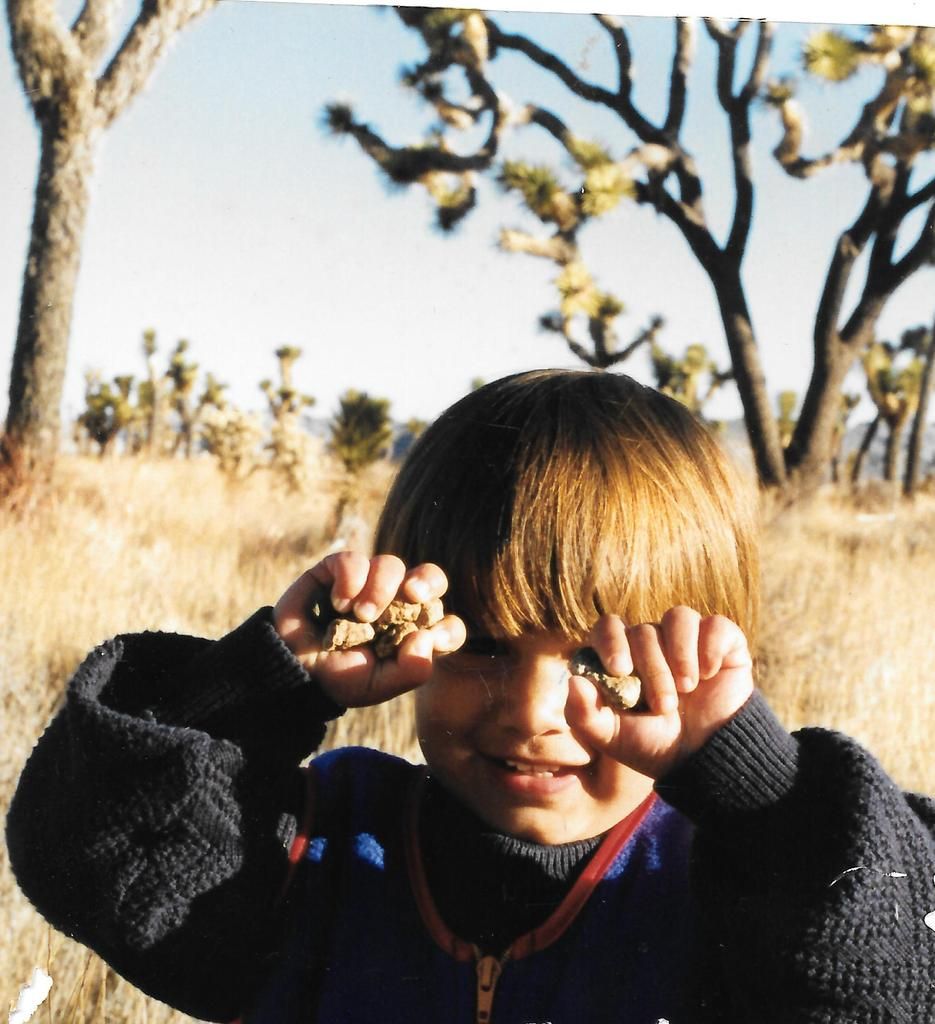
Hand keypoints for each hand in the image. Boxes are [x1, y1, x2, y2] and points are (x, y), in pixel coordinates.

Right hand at [273, 552, 464, 707]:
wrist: (293, 669)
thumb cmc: (338, 678)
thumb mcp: (377, 686)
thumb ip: (409, 670)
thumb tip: (427, 637)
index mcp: (411, 632)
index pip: (446, 623)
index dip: (448, 628)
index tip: (434, 638)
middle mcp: (395, 603)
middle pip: (428, 577)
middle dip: (427, 581)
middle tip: (412, 595)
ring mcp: (367, 583)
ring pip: (390, 564)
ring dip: (378, 588)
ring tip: (359, 614)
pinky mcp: (337, 570)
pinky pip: (353, 559)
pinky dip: (350, 579)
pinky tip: (339, 603)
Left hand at [566, 607, 753, 779]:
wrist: (705, 759)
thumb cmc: (654, 746)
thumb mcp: (613, 738)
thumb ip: (584, 713)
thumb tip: (572, 681)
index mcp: (623, 657)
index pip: (608, 627)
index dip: (611, 641)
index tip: (620, 669)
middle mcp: (653, 641)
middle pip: (644, 630)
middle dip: (653, 670)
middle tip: (664, 707)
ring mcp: (687, 639)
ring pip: (678, 617)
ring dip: (680, 654)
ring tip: (688, 688)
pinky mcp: (722, 642)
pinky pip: (715, 624)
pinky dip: (710, 647)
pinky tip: (710, 673)